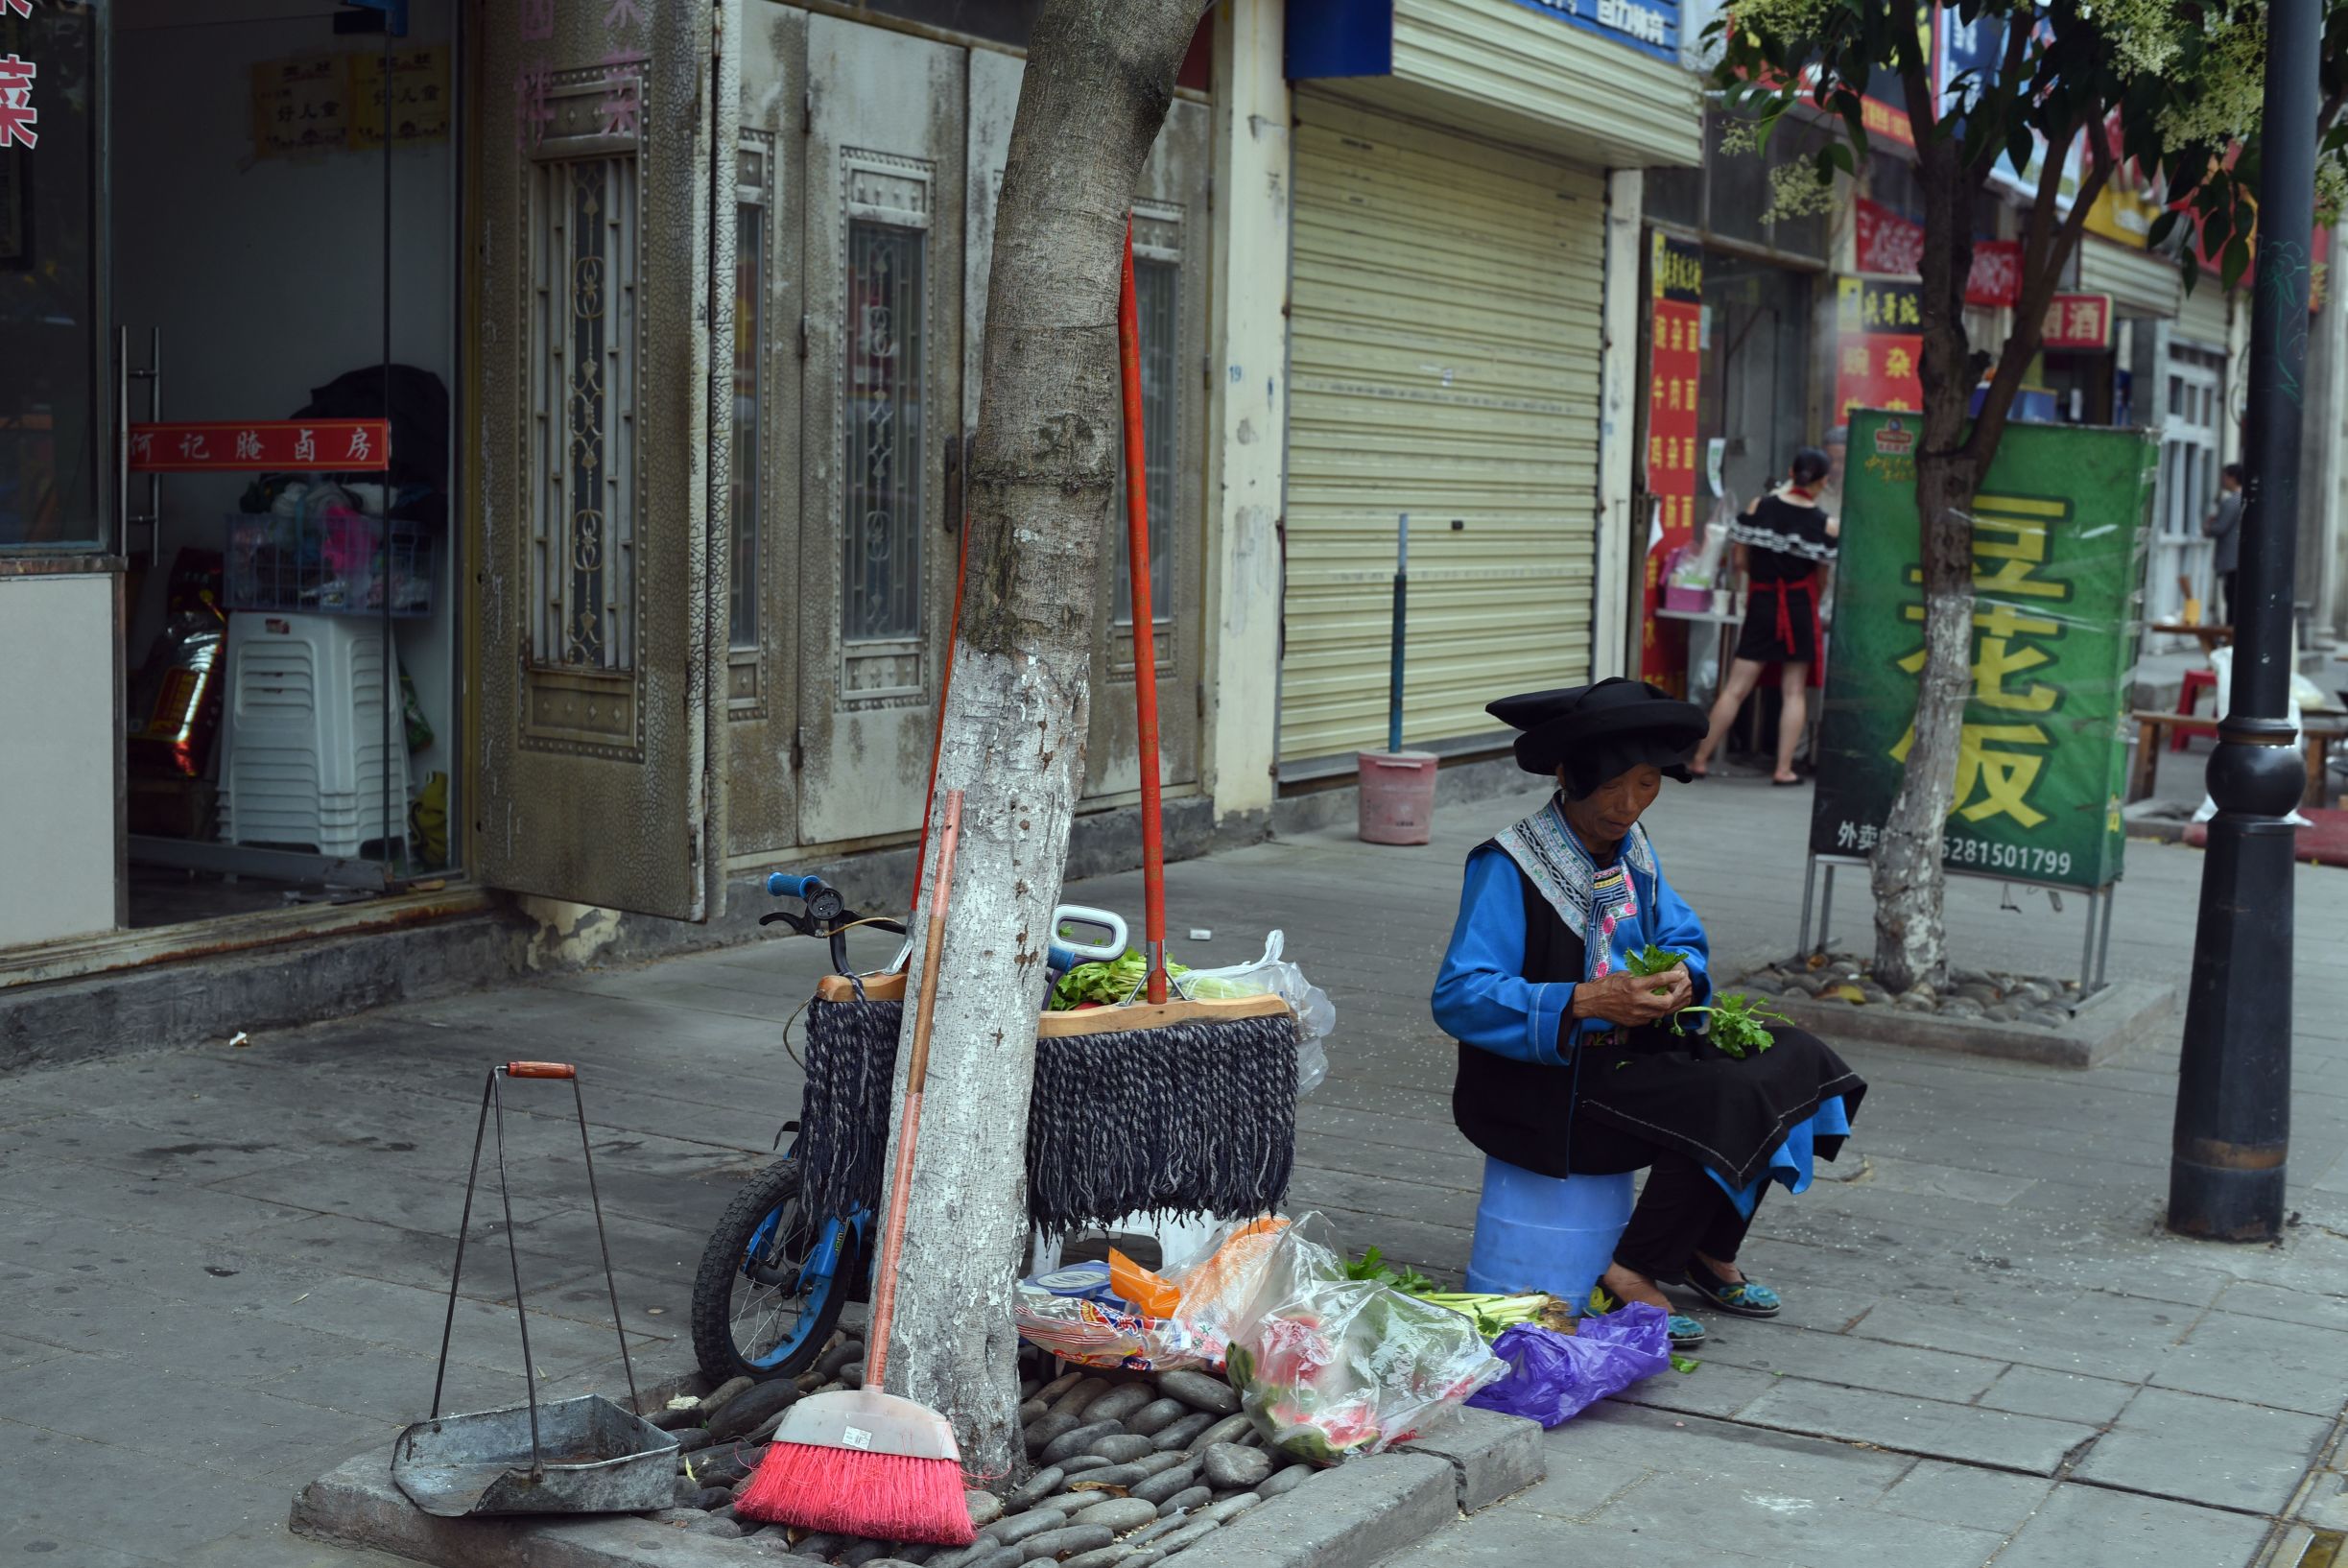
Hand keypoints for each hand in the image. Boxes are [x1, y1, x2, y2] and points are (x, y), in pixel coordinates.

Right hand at [1571, 965, 1694, 1028]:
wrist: (1592, 1002)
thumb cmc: (1606, 985)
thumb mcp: (1623, 975)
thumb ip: (1639, 977)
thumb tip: (1652, 975)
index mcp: (1635, 985)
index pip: (1660, 980)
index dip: (1673, 976)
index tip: (1680, 975)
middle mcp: (1638, 1001)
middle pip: (1666, 1002)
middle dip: (1671, 997)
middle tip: (1667, 992)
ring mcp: (1637, 1014)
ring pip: (1660, 1013)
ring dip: (1662, 1006)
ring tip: (1659, 1000)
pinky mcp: (1634, 1023)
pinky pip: (1649, 1019)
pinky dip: (1651, 1013)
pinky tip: (1647, 1007)